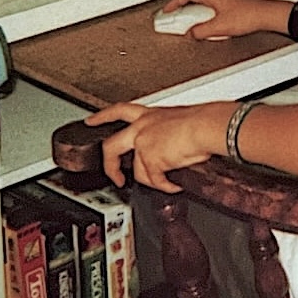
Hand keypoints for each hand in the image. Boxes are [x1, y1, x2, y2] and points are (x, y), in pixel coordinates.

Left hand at [85, 100, 231, 192]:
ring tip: (167, 181)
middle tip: (114, 176)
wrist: (206, 127)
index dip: (102, 117)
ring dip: (153, 179)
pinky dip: (166, 186)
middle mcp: (142, 127)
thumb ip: (170, 132)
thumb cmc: (203, 122)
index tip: (91, 121)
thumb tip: (177, 148)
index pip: (120, 111)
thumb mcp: (180, 121)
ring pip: (137, 171)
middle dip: (109, 165)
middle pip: (112, 146)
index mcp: (149, 115)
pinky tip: (174, 185)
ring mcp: (143, 144)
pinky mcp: (150, 160)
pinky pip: (155, 181)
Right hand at [159, 0, 288, 39]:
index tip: (167, 9)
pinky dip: (205, 14)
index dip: (174, 2)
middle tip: (175, 14)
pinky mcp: (233, 5)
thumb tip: (192, 33)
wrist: (267, 16)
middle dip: (182, 5)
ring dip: (195, 10)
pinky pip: (213, 7)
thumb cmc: (248, 16)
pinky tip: (208, 24)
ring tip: (190, 22)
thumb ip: (202, 31)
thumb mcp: (220, 27)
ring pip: (204, 1)